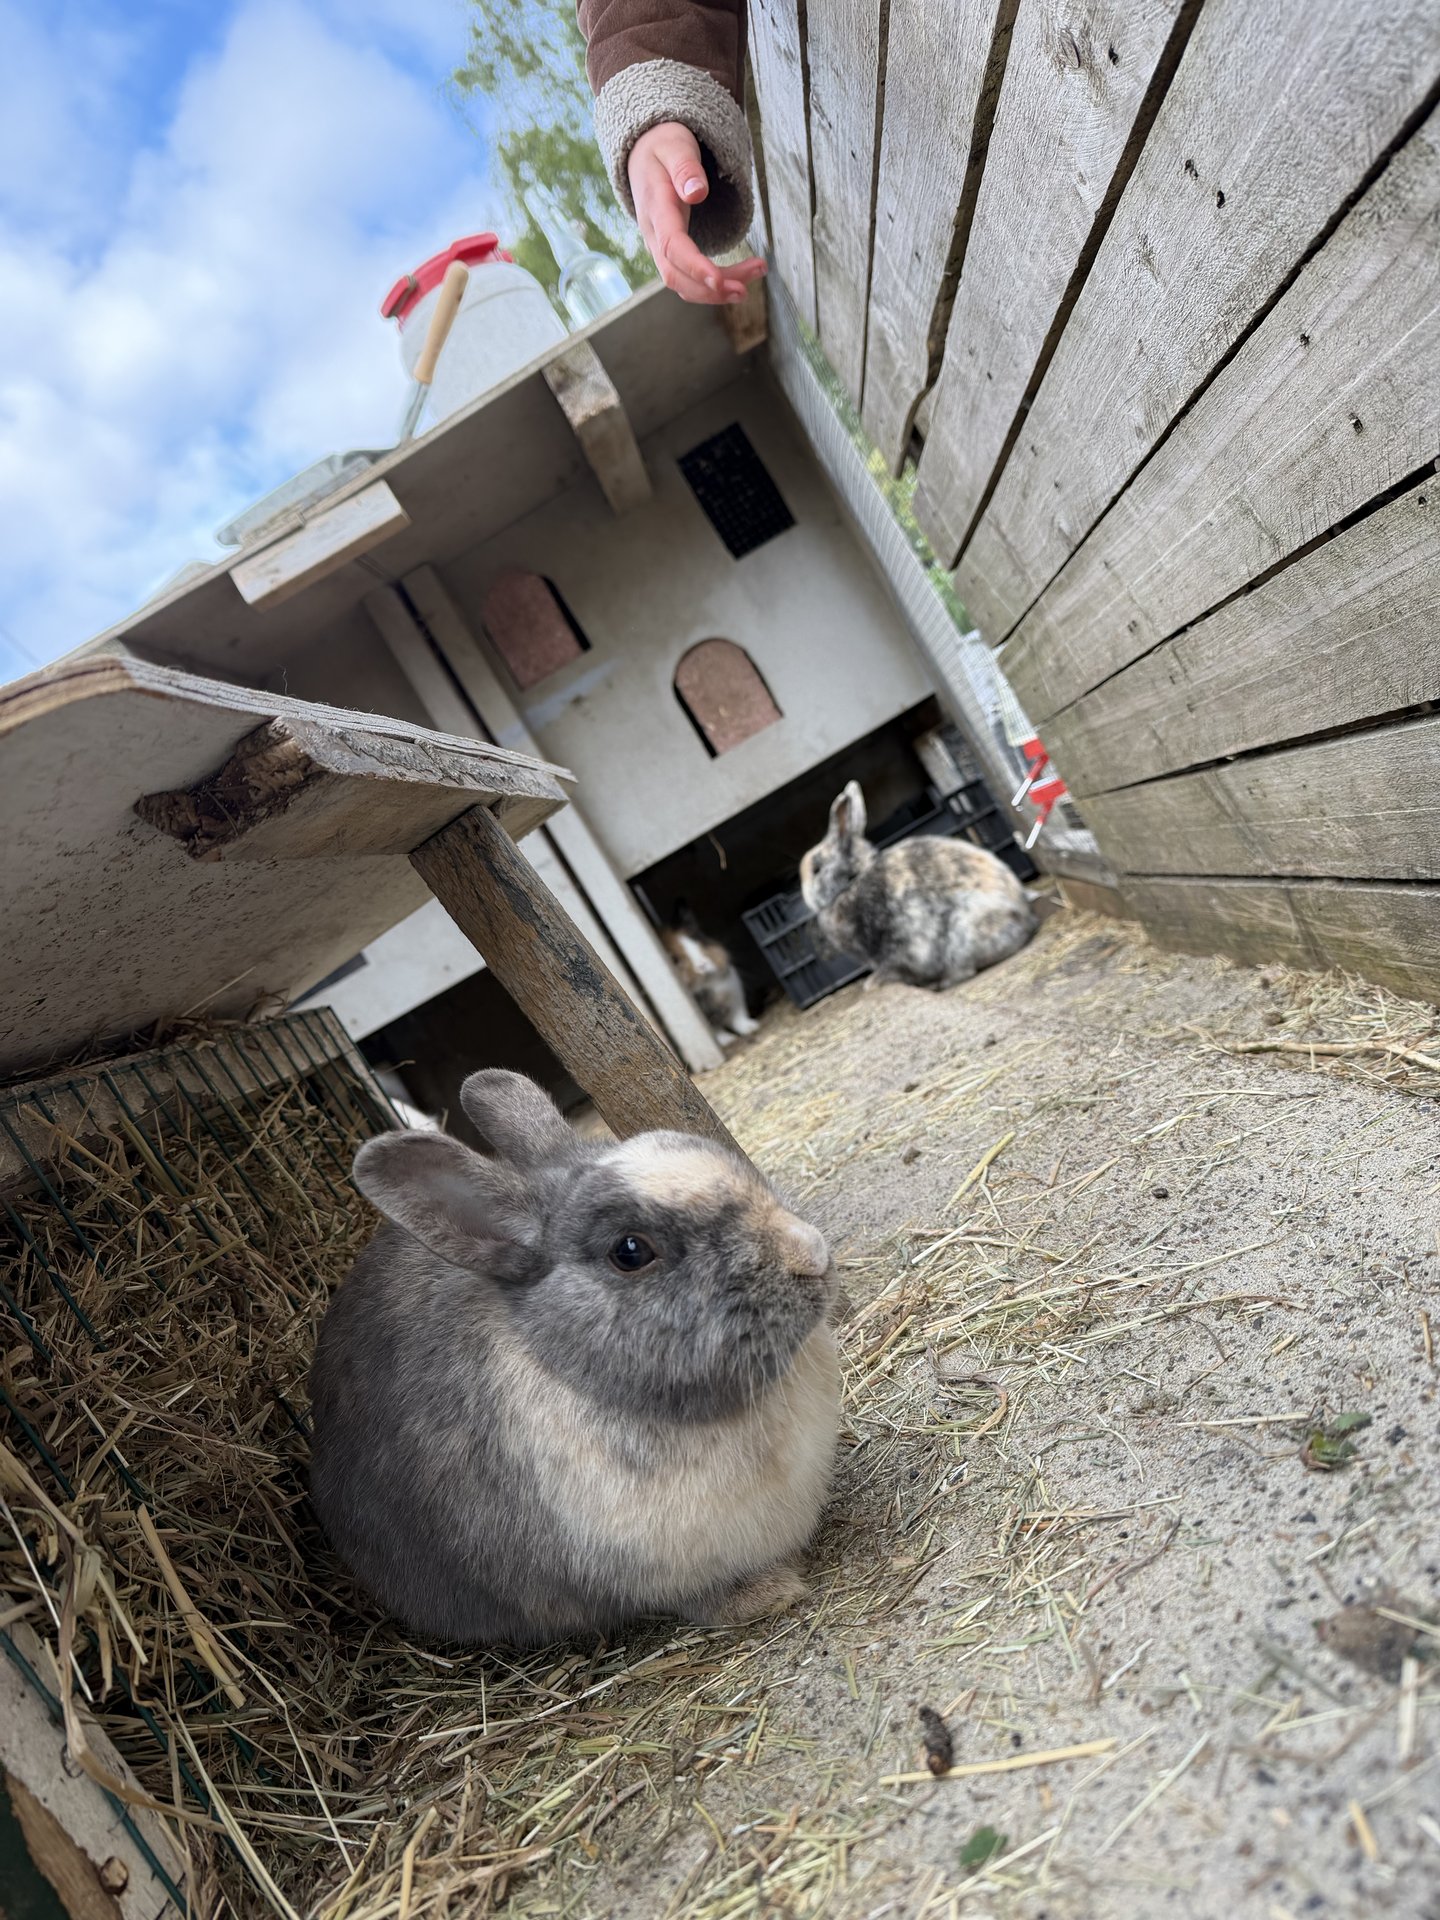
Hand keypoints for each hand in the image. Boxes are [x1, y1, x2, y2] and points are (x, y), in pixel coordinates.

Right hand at [628, 122, 766, 305]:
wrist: (645, 154)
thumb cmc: (663, 147)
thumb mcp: (675, 146)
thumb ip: (685, 168)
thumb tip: (697, 193)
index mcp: (656, 208)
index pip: (672, 246)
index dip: (695, 266)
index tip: (718, 280)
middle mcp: (654, 235)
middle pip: (676, 275)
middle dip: (709, 289)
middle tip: (745, 290)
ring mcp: (661, 247)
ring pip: (684, 283)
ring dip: (716, 291)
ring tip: (752, 279)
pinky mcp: (672, 253)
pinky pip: (689, 279)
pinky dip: (714, 285)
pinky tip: (739, 280)